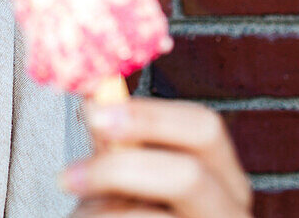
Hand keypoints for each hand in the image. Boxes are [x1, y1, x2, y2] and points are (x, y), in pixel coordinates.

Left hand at [58, 98, 251, 216]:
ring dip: (102, 214)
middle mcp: (229, 211)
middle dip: (121, 169)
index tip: (92, 113)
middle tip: (68, 176)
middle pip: (190, 176)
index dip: (149, 116)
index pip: (205, 128)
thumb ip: (118, 141)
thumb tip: (94, 94)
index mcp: (222, 177)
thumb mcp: (125, 176)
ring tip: (82, 217)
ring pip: (148, 217)